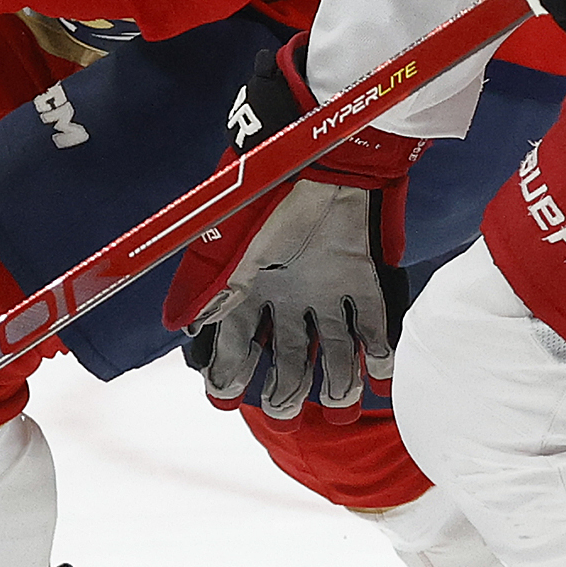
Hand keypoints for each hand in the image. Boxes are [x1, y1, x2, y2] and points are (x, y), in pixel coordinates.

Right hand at [162, 36, 425, 420]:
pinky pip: (372, 323)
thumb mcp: (231, 249)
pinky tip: (378, 377)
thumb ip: (210, 294)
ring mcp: (326, 287)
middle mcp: (287, 293)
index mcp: (250, 286)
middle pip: (289, 356)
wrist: (320, 154)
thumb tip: (187, 335)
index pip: (236, 343)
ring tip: (340, 407)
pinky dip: (379, 353)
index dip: (229, 373)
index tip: (226, 398)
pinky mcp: (362, 276)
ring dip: (338, 382)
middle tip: (285, 412)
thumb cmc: (267, 196)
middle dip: (287, 391)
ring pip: (334, 350)